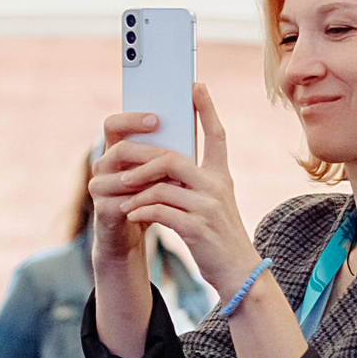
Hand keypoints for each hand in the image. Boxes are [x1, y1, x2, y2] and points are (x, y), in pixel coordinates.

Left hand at [91, 85, 256, 297]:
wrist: (238, 272)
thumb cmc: (218, 237)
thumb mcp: (212, 204)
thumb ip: (193, 183)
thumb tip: (161, 165)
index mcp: (221, 176)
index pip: (216, 135)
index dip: (207, 109)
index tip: (196, 85)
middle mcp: (216, 186)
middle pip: (172, 157)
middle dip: (140, 158)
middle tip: (118, 160)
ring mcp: (207, 207)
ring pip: (160, 185)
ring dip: (135, 190)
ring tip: (121, 196)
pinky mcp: (196, 228)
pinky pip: (159, 211)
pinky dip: (140, 211)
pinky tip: (131, 215)